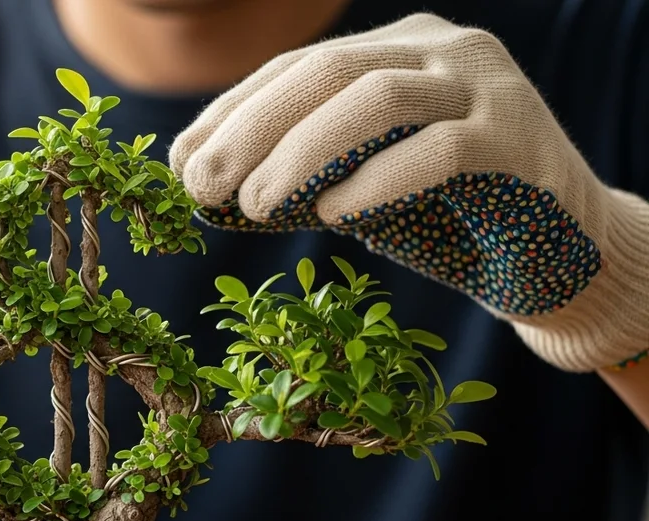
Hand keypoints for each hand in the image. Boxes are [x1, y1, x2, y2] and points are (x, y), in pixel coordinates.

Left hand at [169, 12, 648, 372]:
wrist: (558, 253)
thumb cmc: (442, 217)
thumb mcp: (355, 188)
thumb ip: (294, 179)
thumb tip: (199, 192)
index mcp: (395, 50)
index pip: (296, 68)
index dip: (230, 112)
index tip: (178, 164)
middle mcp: (440, 51)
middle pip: (327, 71)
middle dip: (251, 128)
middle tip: (199, 184)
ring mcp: (484, 90)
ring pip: (377, 97)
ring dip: (301, 150)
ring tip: (250, 202)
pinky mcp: (517, 144)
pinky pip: (439, 151)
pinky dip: (377, 181)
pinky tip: (331, 213)